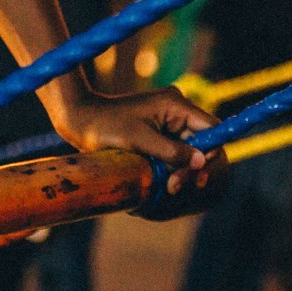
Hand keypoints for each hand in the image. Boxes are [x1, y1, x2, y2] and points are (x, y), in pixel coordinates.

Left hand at [51, 87, 219, 196]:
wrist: (80, 120)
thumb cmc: (106, 127)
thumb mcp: (140, 141)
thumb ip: (173, 152)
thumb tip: (202, 161)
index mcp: (175, 104)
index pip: (211, 127)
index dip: (211, 151)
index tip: (196, 173)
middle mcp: (176, 110)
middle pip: (202, 142)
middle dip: (192, 167)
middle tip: (174, 186)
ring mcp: (167, 121)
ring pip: (189, 151)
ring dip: (182, 170)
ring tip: (168, 186)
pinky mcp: (159, 132)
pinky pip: (176, 152)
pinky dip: (172, 167)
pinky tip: (164, 180)